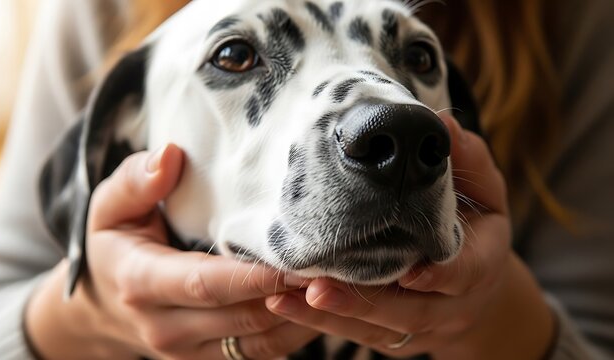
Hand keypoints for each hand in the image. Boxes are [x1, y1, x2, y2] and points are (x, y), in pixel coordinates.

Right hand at [26, 144, 318, 359]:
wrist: (103, 303)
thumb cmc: (115, 243)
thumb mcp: (109, 205)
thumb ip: (135, 179)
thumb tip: (170, 155)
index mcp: (140, 282)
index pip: (204, 283)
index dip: (253, 277)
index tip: (298, 261)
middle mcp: (164, 326)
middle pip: (241, 316)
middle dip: (291, 296)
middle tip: (339, 267)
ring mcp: (187, 351)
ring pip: (258, 341)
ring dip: (302, 317)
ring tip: (341, 283)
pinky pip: (261, 353)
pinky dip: (295, 331)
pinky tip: (321, 302)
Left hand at [266, 117, 554, 358]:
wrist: (477, 283)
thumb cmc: (477, 226)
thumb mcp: (485, 192)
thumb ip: (467, 160)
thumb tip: (440, 121)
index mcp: (480, 266)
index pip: (461, 274)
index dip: (436, 276)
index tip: (408, 273)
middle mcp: (452, 305)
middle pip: (408, 312)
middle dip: (362, 304)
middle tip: (318, 290)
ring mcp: (422, 326)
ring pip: (376, 329)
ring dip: (331, 318)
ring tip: (286, 299)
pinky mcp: (394, 337)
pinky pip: (357, 335)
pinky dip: (321, 324)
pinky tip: (283, 306)